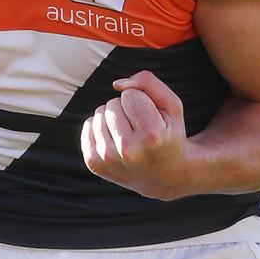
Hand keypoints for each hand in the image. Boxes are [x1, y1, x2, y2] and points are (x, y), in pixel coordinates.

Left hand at [80, 70, 190, 200]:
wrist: (166, 176)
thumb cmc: (169, 133)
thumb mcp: (171, 105)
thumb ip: (148, 82)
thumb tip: (116, 84)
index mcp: (152, 136)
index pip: (130, 94)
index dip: (142, 101)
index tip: (153, 120)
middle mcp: (128, 151)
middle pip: (113, 103)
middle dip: (127, 109)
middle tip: (142, 129)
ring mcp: (109, 159)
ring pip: (99, 113)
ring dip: (114, 118)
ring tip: (130, 135)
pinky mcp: (94, 164)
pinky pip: (88, 125)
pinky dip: (101, 128)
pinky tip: (117, 141)